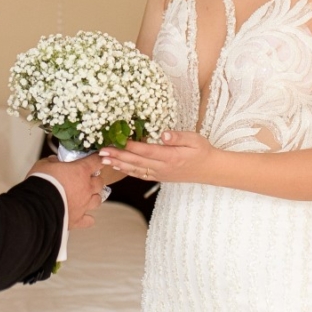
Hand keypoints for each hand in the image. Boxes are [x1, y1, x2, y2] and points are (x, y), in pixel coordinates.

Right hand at [30, 154, 106, 229]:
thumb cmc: (41, 182)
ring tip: (86, 197)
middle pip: (100, 182)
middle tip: (87, 179)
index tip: (97, 159)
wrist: (37, 205)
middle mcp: (86, 188)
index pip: (97, 161)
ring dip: (93, 197)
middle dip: (95, 180)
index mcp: (80, 171)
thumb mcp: (44, 165)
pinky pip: (89, 220)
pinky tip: (82, 215)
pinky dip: (87, 218)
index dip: (98, 159)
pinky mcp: (77, 219)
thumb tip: (55, 160)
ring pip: (98, 200)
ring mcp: (84, 205)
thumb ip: (52, 161)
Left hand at [98, 130, 215, 184]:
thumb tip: (164, 134)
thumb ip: (179, 137)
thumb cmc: (202, 151)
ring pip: (136, 170)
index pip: (147, 151)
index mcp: (171, 157)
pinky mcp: (159, 176)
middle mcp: (163, 167)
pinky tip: (118, 167)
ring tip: (104, 160)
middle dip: (118, 156)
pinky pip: (140, 175)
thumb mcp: (195, 139)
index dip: (131, 147)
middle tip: (102, 152)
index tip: (117, 141)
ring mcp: (160, 174)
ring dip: (119, 164)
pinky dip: (127, 171)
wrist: (209, 170)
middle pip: (136, 162)